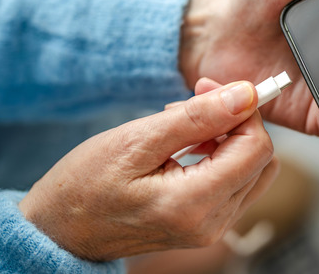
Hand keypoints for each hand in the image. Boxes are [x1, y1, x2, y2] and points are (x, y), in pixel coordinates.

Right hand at [18, 80, 277, 261]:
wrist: (58, 231)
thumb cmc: (84, 186)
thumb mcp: (137, 140)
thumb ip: (197, 118)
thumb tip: (245, 95)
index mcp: (194, 204)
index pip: (256, 148)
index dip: (243, 110)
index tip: (211, 87)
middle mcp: (211, 224)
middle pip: (260, 159)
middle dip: (236, 120)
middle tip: (194, 100)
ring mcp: (209, 229)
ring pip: (251, 170)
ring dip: (228, 137)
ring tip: (183, 122)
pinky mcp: (204, 226)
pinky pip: (233, 183)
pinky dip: (219, 156)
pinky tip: (186, 143)